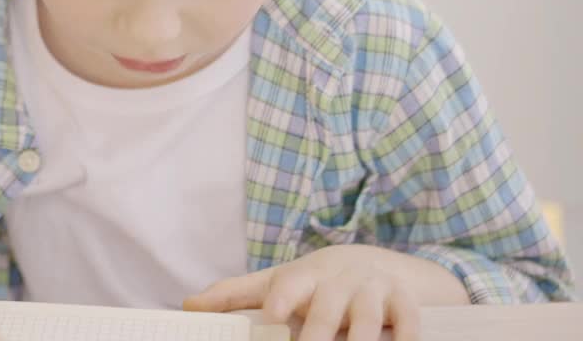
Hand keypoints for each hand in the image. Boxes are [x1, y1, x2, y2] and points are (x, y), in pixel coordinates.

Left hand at [183, 245, 466, 340]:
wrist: (381, 264)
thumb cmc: (319, 280)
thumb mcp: (279, 281)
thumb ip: (236, 294)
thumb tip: (189, 307)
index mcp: (305, 276)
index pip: (289, 283)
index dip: (281, 296)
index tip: (272, 314)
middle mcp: (338, 281)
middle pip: (327, 307)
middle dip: (320, 329)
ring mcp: (373, 290)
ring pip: (368, 317)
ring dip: (362, 337)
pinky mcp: (404, 302)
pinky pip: (409, 320)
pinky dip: (409, 335)